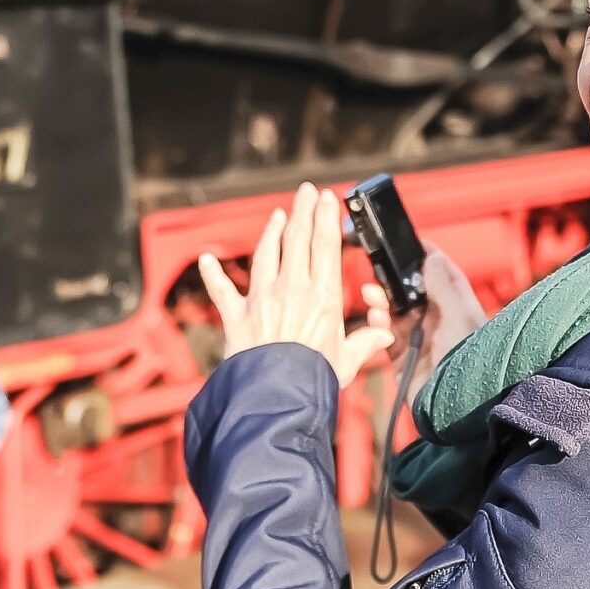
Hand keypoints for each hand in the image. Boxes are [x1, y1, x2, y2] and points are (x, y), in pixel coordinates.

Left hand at [197, 184, 394, 389]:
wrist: (277, 397)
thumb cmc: (314, 381)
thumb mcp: (347, 361)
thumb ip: (364, 344)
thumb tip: (382, 337)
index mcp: (322, 296)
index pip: (326, 245)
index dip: (326, 216)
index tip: (327, 197)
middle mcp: (291, 289)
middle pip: (297, 239)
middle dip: (303, 211)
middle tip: (305, 191)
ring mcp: (262, 299)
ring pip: (266, 253)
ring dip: (272, 231)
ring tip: (278, 215)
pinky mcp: (237, 316)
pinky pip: (222, 291)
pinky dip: (213, 274)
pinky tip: (206, 259)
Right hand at [376, 243, 487, 384]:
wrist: (459, 405)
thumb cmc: (470, 356)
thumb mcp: (458, 313)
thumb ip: (442, 283)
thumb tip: (430, 254)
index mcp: (455, 304)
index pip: (437, 271)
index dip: (421, 255)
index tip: (404, 240)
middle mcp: (437, 319)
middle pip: (409, 290)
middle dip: (392, 278)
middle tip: (378, 268)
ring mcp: (418, 338)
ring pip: (393, 310)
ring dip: (380, 299)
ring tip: (371, 294)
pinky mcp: (402, 357)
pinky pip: (384, 334)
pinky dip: (377, 323)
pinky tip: (375, 315)